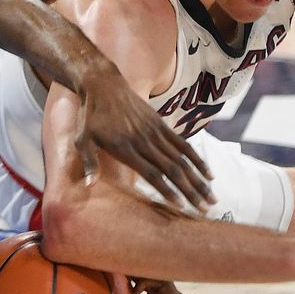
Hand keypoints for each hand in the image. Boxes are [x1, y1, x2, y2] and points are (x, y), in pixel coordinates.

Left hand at [74, 71, 214, 210]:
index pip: (152, 174)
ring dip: (199, 179)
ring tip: (212, 197)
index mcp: (126, 149)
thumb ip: (88, 162)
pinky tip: (208, 173)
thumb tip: (89, 185)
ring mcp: (155, 132)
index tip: (182, 206)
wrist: (104, 85)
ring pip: (182, 160)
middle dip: (191, 191)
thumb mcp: (83, 139)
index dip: (168, 191)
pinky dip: (197, 159)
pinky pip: (183, 144)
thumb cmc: (91, 116)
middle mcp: (144, 142)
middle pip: (173, 170)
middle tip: (206, 208)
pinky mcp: (161, 124)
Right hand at [123, 279, 188, 293]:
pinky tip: (123, 282)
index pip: (165, 283)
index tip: (132, 290)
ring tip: (120, 277)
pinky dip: (136, 281)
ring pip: (153, 278)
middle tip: (122, 276)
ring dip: (137, 276)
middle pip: (159, 276)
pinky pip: (148, 283)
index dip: (147, 280)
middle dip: (140, 274)